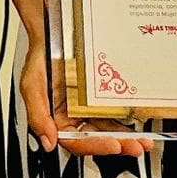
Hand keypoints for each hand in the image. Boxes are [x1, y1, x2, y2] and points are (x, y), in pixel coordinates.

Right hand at [20, 39, 147, 157]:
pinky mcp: (101, 98)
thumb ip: (37, 115)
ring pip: (109, 128)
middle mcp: (74, 117)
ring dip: (127, 137)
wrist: (55, 31)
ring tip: (144, 141)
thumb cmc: (40, 58)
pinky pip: (115, 111)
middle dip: (118, 144)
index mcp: (57, 120)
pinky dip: (128, 119)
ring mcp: (89, 108)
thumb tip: (48, 142)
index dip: (95, 145)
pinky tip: (140, 122)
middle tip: (135, 146)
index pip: (76, 141)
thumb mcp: (31, 85)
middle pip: (97, 138)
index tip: (113, 145)